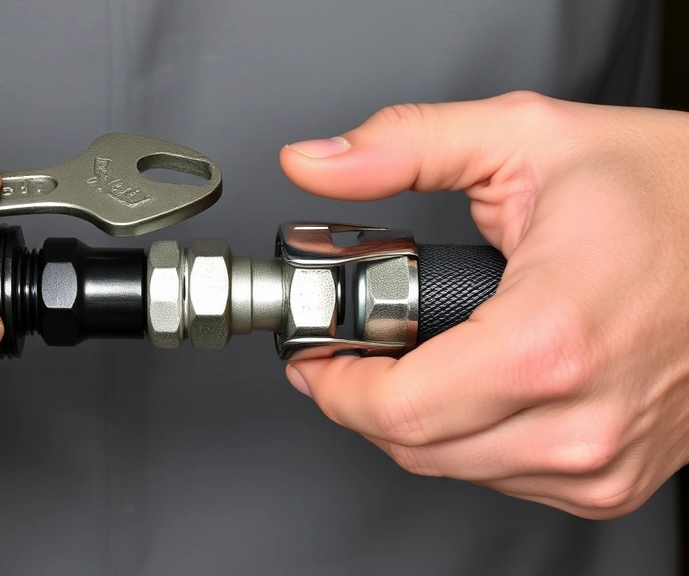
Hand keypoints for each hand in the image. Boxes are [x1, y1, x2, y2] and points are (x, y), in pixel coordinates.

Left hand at [279, 91, 688, 519]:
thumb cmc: (667, 189)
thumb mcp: (522, 139)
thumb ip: (402, 149)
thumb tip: (314, 165)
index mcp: (549, 341)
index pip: (395, 411)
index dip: (333, 384)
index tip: (316, 354)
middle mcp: (582, 420)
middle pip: (413, 446)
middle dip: (363, 395)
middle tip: (358, 343)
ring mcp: (605, 461)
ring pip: (455, 467)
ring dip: (416, 416)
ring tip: (423, 350)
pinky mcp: (617, 479)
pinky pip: (505, 476)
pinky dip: (470, 434)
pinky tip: (478, 378)